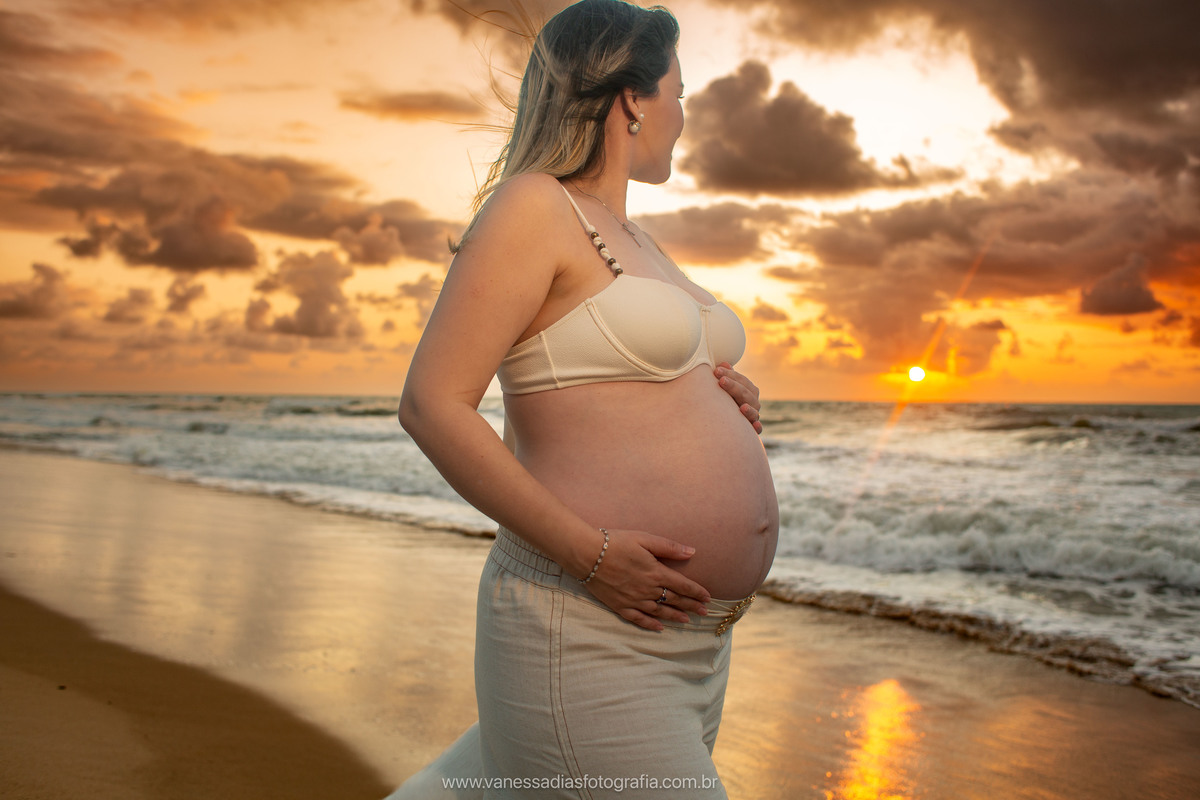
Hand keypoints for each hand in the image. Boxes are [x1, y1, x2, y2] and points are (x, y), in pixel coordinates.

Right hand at [581, 529, 711, 631]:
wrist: (587, 555)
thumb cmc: (616, 542)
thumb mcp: (644, 539)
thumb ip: (669, 547)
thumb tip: (691, 552)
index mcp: (656, 572)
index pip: (683, 585)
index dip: (697, 592)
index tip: (708, 598)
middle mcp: (648, 589)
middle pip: (674, 600)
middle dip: (691, 606)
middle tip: (704, 613)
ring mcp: (634, 600)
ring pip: (660, 612)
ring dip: (675, 616)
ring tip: (687, 621)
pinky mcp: (620, 606)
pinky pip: (639, 619)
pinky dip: (651, 625)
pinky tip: (659, 628)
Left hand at [715, 362, 761, 433]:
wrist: (725, 424)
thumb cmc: (725, 400)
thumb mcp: (726, 388)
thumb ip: (727, 377)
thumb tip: (724, 364)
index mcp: (749, 391)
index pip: (742, 381)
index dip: (731, 375)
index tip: (716, 371)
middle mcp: (753, 403)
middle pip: (747, 394)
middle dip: (734, 387)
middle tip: (721, 381)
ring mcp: (753, 416)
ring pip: (754, 411)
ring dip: (749, 409)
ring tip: (741, 407)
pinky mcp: (752, 430)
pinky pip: (758, 430)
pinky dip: (757, 427)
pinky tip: (754, 425)